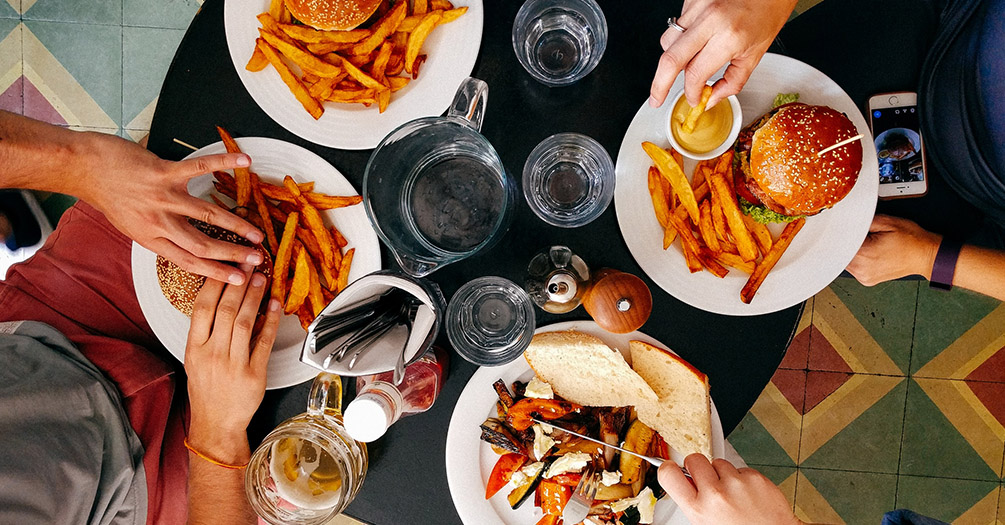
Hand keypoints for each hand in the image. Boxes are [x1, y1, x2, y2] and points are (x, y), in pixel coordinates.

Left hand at [73, 132, 264, 284]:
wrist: (85, 168)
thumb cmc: (109, 195)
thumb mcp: (131, 225)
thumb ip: (158, 234)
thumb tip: (184, 242)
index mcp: (151, 238)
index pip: (189, 261)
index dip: (217, 272)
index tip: (238, 279)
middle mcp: (158, 222)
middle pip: (203, 244)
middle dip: (233, 254)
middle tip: (257, 259)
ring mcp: (162, 197)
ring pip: (207, 215)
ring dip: (236, 225)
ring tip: (257, 233)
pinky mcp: (163, 172)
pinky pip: (199, 168)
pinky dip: (224, 163)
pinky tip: (244, 162)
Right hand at [185, 267, 280, 459]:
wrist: (216, 423)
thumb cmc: (207, 390)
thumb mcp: (195, 359)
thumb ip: (206, 332)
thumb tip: (222, 299)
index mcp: (194, 348)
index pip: (202, 307)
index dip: (215, 283)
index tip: (225, 265)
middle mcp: (212, 354)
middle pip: (226, 310)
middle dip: (238, 282)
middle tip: (248, 263)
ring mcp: (233, 364)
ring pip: (246, 322)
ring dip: (255, 297)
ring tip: (261, 278)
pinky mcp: (254, 374)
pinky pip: (264, 342)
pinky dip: (271, 321)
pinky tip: (275, 305)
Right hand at [649, 0, 796, 108]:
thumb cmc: (769, 11)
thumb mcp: (756, 53)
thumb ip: (732, 81)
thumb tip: (711, 98)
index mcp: (729, 36)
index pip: (696, 73)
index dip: (691, 92)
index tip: (693, 99)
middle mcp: (710, 19)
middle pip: (670, 59)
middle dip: (659, 85)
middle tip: (656, 99)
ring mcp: (698, 6)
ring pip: (668, 42)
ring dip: (672, 60)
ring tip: (685, 64)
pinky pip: (677, 26)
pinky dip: (681, 38)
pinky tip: (697, 39)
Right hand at [659, 454, 801, 524]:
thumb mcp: (705, 523)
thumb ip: (694, 503)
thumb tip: (686, 483)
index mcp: (698, 509)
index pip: (668, 474)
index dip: (668, 469)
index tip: (672, 469)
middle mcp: (716, 494)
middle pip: (694, 459)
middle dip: (698, 468)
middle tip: (706, 481)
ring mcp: (737, 484)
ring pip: (719, 463)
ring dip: (723, 474)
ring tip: (732, 494)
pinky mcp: (756, 478)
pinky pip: (741, 469)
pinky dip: (743, 479)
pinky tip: (747, 495)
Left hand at [846, 215, 940, 285]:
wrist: (926, 255)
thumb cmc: (911, 240)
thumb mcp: (886, 221)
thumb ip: (862, 221)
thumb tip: (848, 221)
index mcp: (864, 255)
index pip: (838, 244)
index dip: (838, 234)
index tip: (839, 228)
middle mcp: (862, 270)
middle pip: (839, 253)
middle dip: (846, 242)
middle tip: (859, 234)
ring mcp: (864, 277)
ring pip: (845, 261)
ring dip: (851, 251)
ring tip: (868, 243)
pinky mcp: (867, 280)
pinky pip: (853, 267)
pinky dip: (857, 259)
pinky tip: (868, 252)